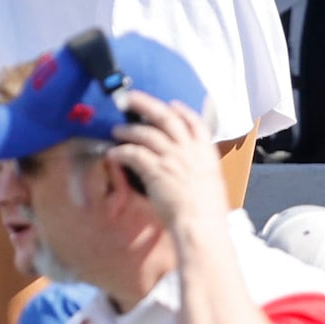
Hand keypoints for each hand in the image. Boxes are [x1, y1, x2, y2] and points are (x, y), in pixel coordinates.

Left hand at [107, 89, 225, 233]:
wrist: (201, 225)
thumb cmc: (207, 212)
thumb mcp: (212, 182)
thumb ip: (199, 169)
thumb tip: (189, 167)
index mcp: (206, 152)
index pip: (195, 122)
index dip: (182, 111)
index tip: (172, 105)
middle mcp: (188, 150)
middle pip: (165, 117)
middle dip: (146, 104)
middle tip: (130, 98)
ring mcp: (172, 158)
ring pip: (146, 133)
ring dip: (129, 129)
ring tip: (116, 129)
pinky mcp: (156, 170)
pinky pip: (134, 153)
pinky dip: (121, 151)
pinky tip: (112, 153)